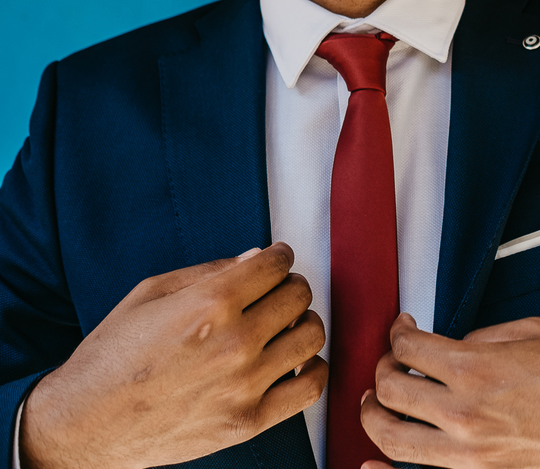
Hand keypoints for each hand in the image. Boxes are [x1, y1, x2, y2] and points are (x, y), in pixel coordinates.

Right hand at [19, 242, 327, 468]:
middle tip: (275, 292)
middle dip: (289, 286)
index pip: (276, 264)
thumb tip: (257, 257)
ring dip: (303, 322)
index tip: (275, 261)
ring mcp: (245, 384)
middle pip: (298, 295)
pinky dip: (312, 368)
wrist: (84, 425)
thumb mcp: (150, 294)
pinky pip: (311, 386)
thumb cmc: (112, 356)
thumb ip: (210, 271)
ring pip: (311, 335)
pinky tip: (294, 362)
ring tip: (284, 326)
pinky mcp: (248, 420)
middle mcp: (234, 342)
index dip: (279, 257)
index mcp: (210, 304)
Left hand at [361, 314, 539, 468]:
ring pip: (392, 438)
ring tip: (377, 404)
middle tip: (390, 362)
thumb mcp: (532, 333)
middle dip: (382, 370)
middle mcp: (465, 414)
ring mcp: (469, 454)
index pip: (409, 348)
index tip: (403, 330)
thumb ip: (481, 338)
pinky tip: (372, 465)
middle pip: (390, 391)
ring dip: (374, 417)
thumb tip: (449, 347)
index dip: (399, 333)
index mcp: (477, 369)